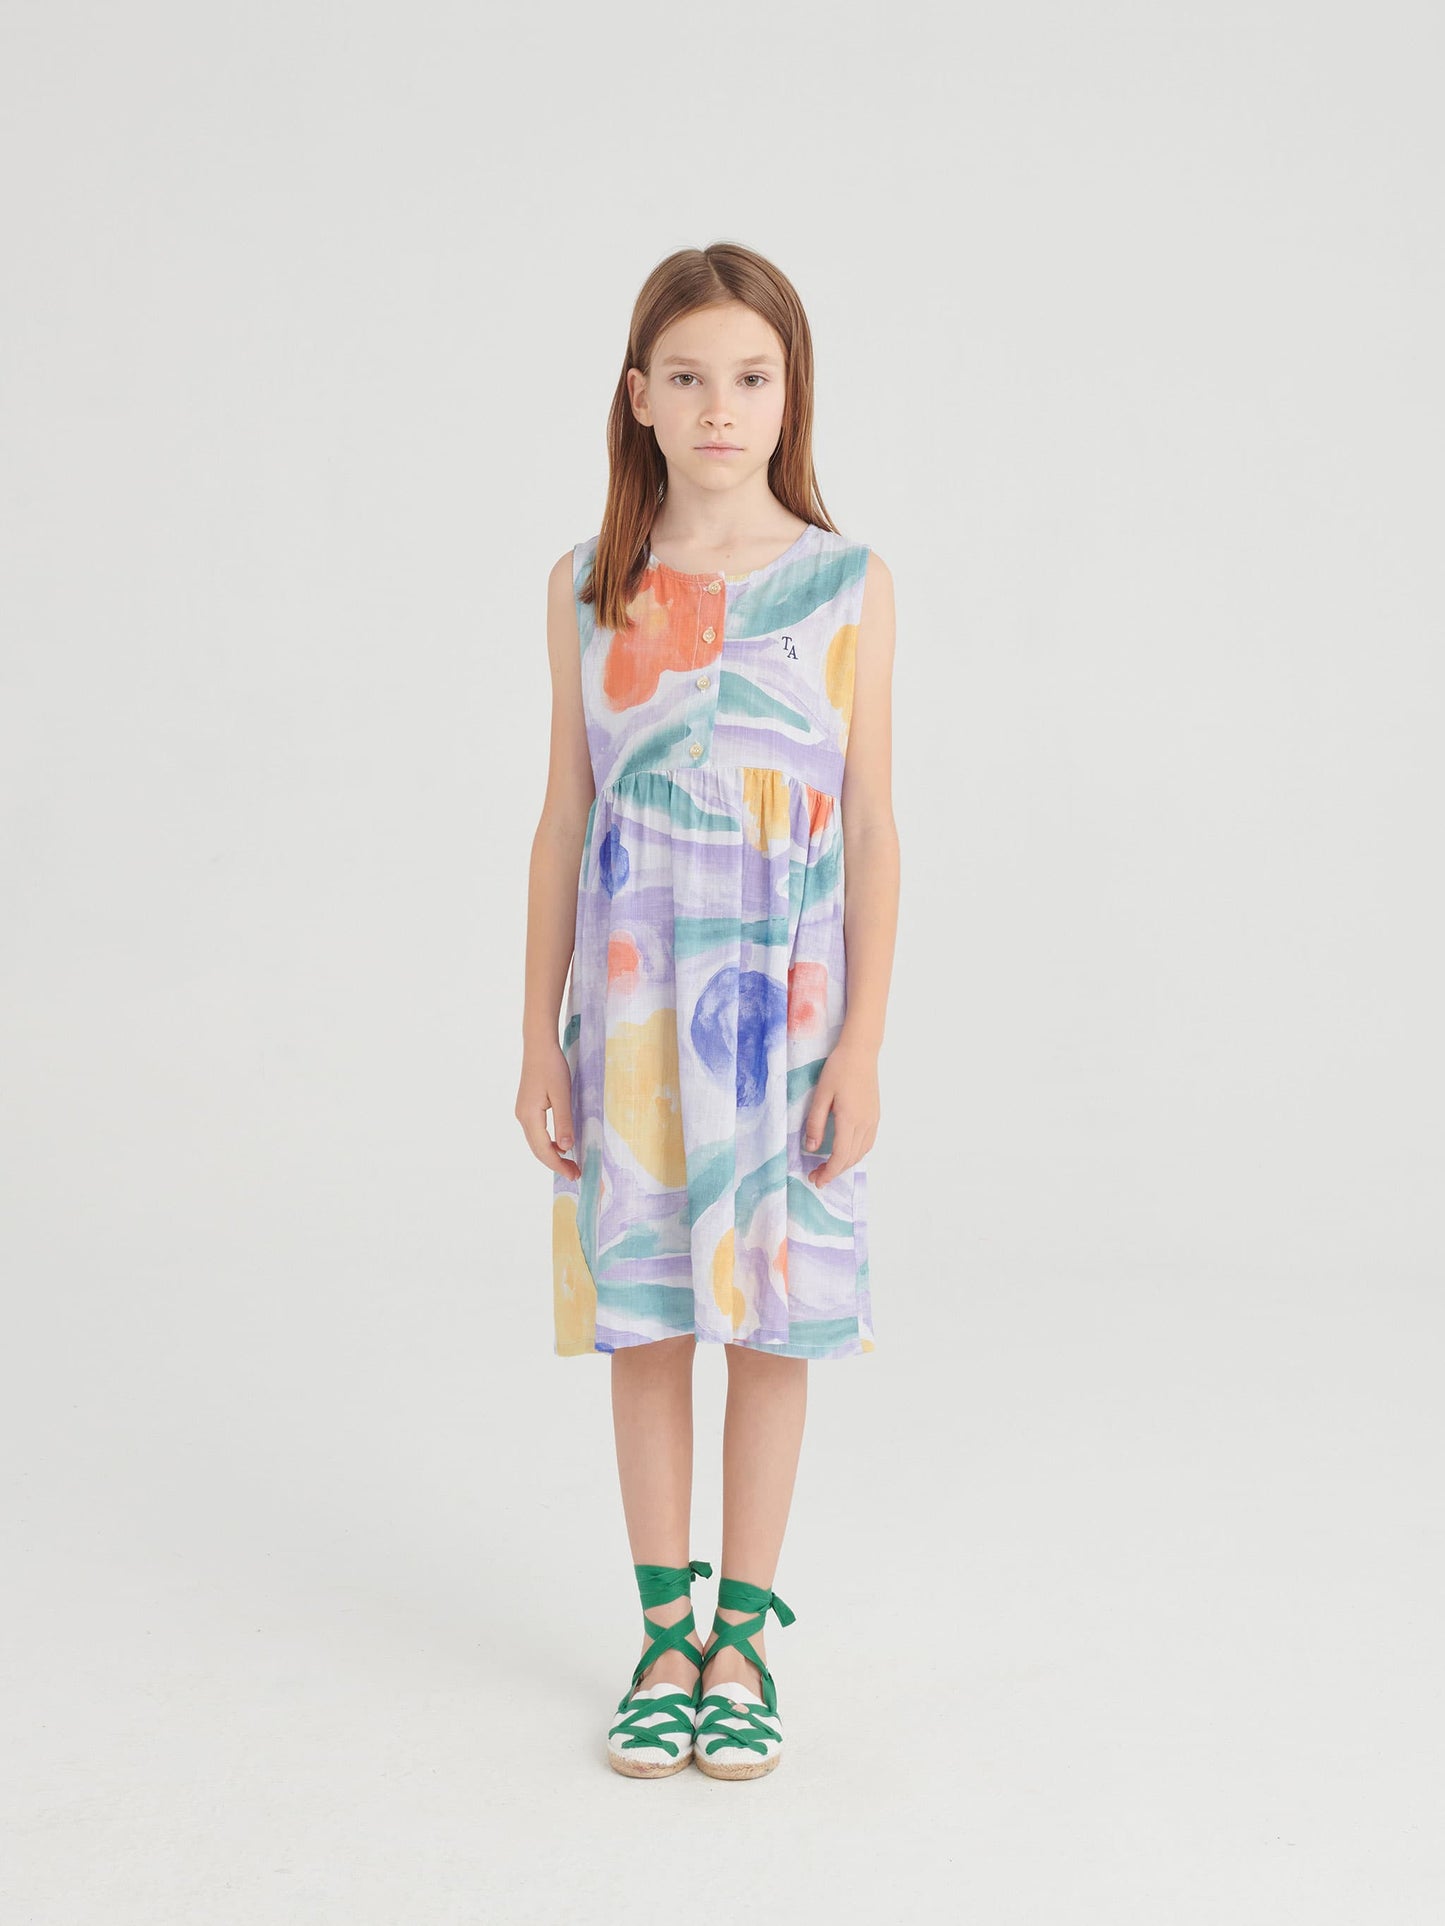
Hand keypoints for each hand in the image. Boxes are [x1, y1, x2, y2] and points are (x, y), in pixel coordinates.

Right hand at [516, 1041, 580, 1177]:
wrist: (538, 1046)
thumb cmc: (552, 1067)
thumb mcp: (562, 1094)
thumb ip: (564, 1121)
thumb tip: (566, 1148)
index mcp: (530, 1116)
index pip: (544, 1150)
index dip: (558, 1165)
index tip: (574, 1175)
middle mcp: (522, 1117)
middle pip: (538, 1149)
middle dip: (555, 1164)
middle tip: (575, 1174)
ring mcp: (523, 1113)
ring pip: (536, 1142)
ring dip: (552, 1155)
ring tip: (570, 1163)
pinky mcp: (527, 1107)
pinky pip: (536, 1133)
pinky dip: (548, 1143)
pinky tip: (561, 1144)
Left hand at [801, 1036, 879, 1185]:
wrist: (861, 1052)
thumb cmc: (838, 1069)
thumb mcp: (821, 1095)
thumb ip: (815, 1123)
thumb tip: (810, 1148)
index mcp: (850, 1120)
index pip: (840, 1156)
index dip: (828, 1172)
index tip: (816, 1180)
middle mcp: (865, 1124)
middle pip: (851, 1158)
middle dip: (834, 1172)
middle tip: (816, 1176)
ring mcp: (873, 1120)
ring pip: (861, 1153)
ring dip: (845, 1164)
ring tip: (828, 1168)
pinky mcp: (875, 1115)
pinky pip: (867, 1143)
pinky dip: (855, 1154)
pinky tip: (845, 1153)